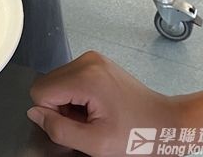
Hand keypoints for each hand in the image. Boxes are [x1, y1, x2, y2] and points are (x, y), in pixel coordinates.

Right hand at [28, 51, 180, 155]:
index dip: (52, 114)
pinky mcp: (97, 63)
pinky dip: (78, 96)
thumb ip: (59, 129)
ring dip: (70, 103)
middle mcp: (87, 61)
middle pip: (48, 84)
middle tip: (88, 122)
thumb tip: (35, 114)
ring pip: (57, 82)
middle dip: (61, 107)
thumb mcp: (95, 143)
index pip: (40, 91)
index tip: (77, 124)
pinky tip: (97, 107)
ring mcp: (93, 60)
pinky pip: (70, 79)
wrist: (166, 123)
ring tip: (95, 115)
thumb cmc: (140, 134)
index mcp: (86, 77)